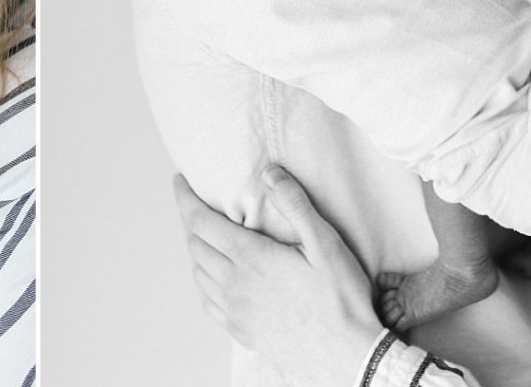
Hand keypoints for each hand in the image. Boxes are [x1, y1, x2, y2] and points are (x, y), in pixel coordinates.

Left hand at [176, 168, 384, 378]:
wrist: (351, 357)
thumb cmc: (341, 299)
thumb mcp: (325, 243)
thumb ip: (295, 204)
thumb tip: (269, 173)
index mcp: (251, 258)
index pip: (200, 222)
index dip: (184, 198)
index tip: (178, 181)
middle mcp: (235, 286)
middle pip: (195, 246)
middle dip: (189, 220)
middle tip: (196, 204)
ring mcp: (237, 313)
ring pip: (199, 276)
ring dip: (195, 251)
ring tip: (203, 236)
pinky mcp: (244, 334)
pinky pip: (209, 305)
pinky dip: (204, 284)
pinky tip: (215, 279)